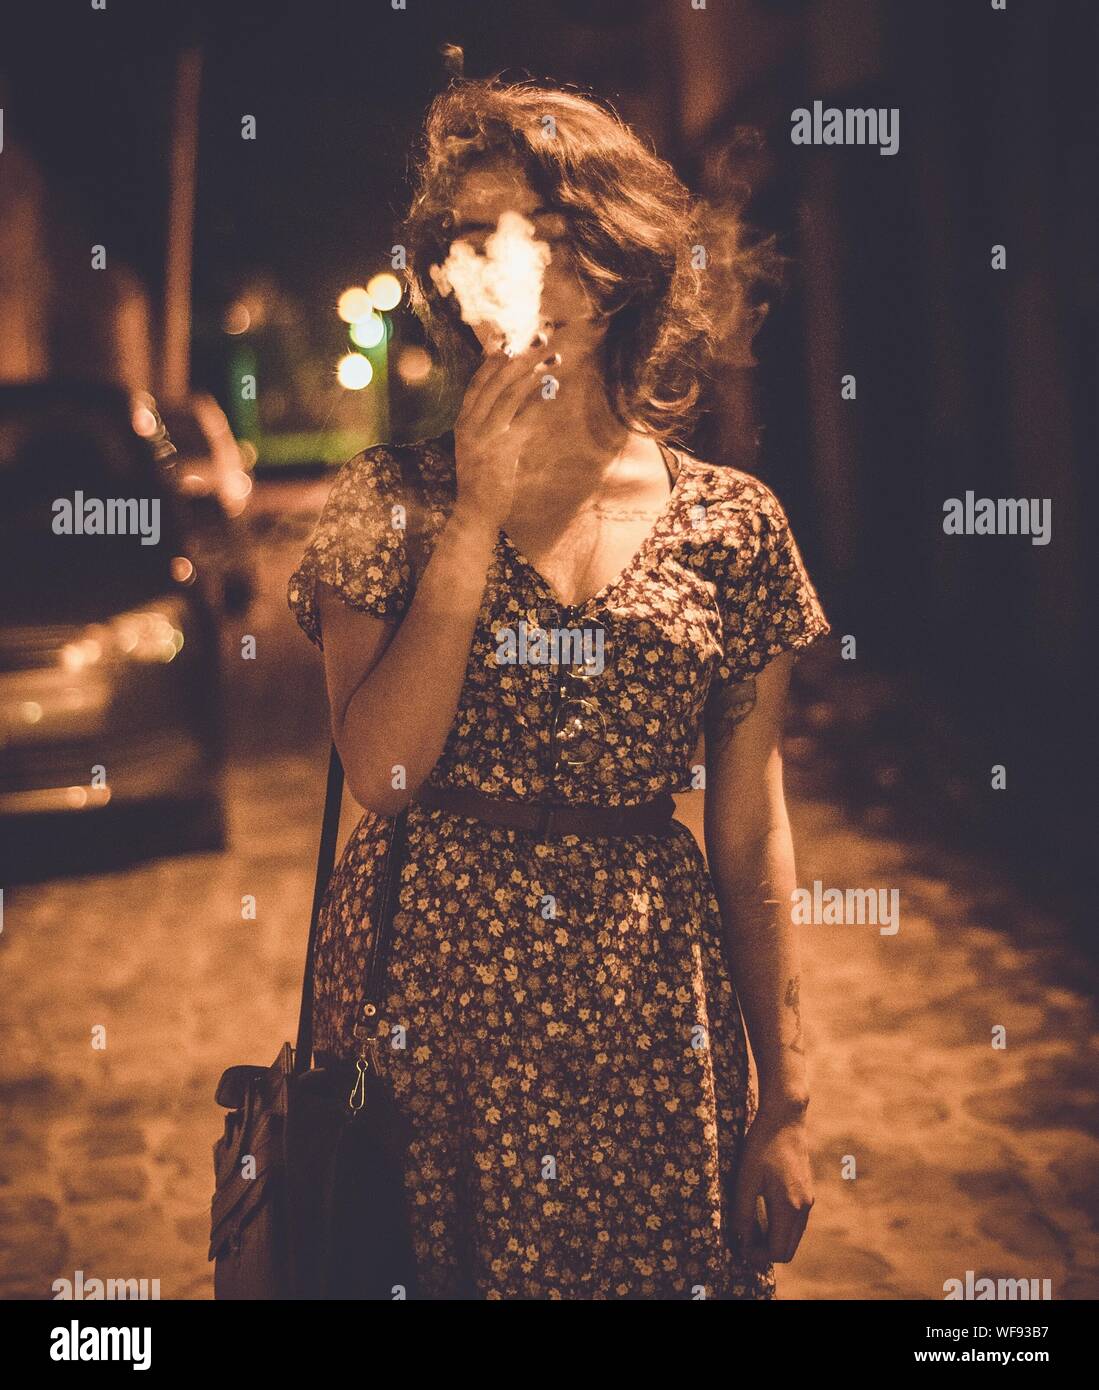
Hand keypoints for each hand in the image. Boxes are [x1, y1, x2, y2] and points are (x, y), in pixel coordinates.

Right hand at [452, 331, 560, 530]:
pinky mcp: (503, 450)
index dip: (494, 358)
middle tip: (541, 340)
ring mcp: (486, 437)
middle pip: (496, 381)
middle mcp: (471, 424)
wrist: (476, 510)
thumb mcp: (476, 444)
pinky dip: (541, 403)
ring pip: (510, 395)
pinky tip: (554, 390)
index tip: (511, 338)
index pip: (477, 381)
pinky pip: (525, 420)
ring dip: (534, 373)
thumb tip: (508, 395)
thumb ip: (487, 420)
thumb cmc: (482, 477)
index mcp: (463, 421)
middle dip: (521, 357)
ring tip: (553, 360)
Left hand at [730, 1105, 813, 1265]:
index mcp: (789, 1208)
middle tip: (742, 1242)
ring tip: (749, 1228)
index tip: (738, 1247)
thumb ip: (743, 1214)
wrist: (784, 1119)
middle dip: (765, 1252)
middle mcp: (804, 1209)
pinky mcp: (807, 1193)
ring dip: (773, 1240)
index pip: (778, 1252)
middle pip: (787, 1250)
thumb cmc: (761, 1147)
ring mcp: (808, 1201)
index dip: (757, 1256)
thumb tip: (740, 1242)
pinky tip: (761, 1213)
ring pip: (792, 1237)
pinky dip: (780, 1227)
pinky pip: (795, 1223)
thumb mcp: (745, 1179)